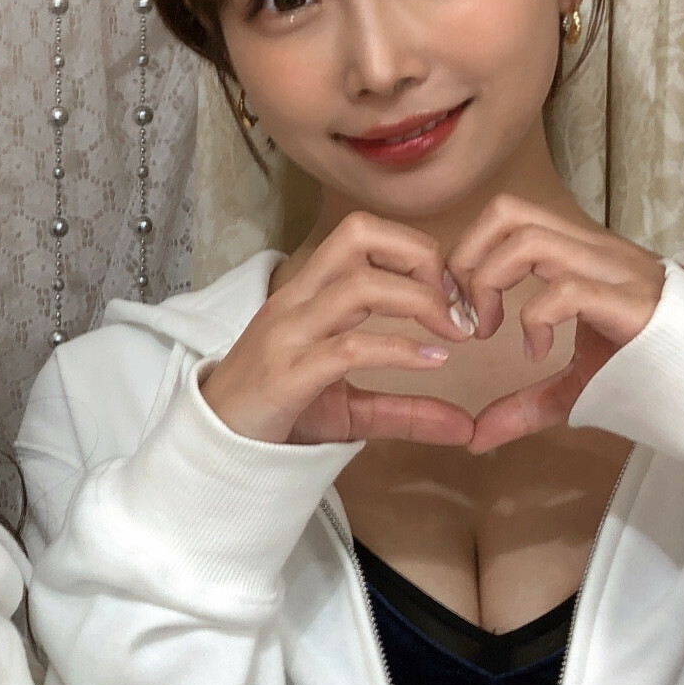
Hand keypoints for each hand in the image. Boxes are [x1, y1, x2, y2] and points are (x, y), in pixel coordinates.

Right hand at [199, 211, 474, 447]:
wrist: (216, 449)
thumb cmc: (277, 417)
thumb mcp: (349, 410)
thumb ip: (406, 411)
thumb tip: (467, 427)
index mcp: (308, 294)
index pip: (362, 235)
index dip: (416, 251)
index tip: (452, 293)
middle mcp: (297, 302)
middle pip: (361, 236)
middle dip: (421, 257)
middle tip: (456, 301)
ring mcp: (289, 334)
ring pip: (360, 285)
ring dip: (420, 301)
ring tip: (454, 333)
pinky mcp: (288, 374)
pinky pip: (350, 347)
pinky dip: (400, 351)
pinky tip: (432, 363)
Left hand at [448, 196, 665, 453]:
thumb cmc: (656, 374)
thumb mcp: (576, 389)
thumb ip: (524, 406)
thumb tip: (475, 440)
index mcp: (579, 258)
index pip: (507, 217)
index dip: (468, 255)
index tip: (458, 311)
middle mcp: (595, 252)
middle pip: (508, 212)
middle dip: (467, 259)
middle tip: (465, 315)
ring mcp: (615, 272)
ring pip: (530, 240)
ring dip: (490, 283)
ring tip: (490, 331)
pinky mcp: (632, 303)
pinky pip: (567, 289)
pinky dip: (534, 318)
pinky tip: (535, 351)